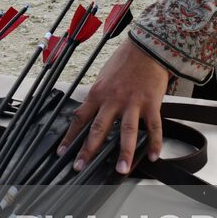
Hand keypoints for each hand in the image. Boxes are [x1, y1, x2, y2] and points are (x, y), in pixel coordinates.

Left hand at [59, 38, 166, 174]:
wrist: (147, 47)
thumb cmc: (124, 61)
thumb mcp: (103, 77)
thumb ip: (97, 97)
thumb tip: (87, 113)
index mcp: (98, 93)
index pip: (80, 118)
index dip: (70, 137)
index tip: (62, 152)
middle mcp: (113, 100)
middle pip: (98, 129)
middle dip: (88, 150)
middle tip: (81, 167)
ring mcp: (133, 102)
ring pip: (127, 131)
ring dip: (124, 152)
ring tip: (122, 170)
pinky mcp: (151, 103)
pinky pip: (154, 126)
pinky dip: (154, 142)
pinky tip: (153, 156)